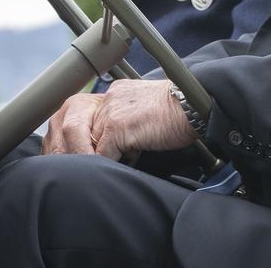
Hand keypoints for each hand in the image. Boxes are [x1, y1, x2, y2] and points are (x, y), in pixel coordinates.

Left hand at [41, 80, 195, 160]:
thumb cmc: (178, 115)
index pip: (85, 118)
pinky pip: (102, 154)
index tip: (78, 158)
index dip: (80, 140)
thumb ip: (128, 123)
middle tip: (78, 172)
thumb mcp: (146, 113)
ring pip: (84, 143)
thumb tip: (119, 148)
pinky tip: (115, 174)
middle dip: (75, 152)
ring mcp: (112, 111)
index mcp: (115, 95)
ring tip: (94, 176)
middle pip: (76, 128)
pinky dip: (106, 166)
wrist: (195, 106)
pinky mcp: (119, 126)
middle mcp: (109, 99)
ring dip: (88, 161)